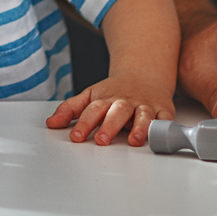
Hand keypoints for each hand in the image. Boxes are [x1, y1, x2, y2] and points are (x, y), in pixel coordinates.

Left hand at [46, 68, 174, 145]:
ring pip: (142, 115)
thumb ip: (70, 109)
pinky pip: (165, 118)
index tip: (76, 137)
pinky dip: (163, 126)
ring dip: (140, 127)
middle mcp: (124, 102)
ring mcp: (144, 106)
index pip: (92, 111)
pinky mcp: (163, 111)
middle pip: (117, 112)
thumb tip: (51, 123)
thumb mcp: (90, 95)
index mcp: (105, 99)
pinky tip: (160, 135)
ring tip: (135, 140)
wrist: (143, 74)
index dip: (83, 124)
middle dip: (109, 126)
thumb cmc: (114, 91)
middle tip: (101, 140)